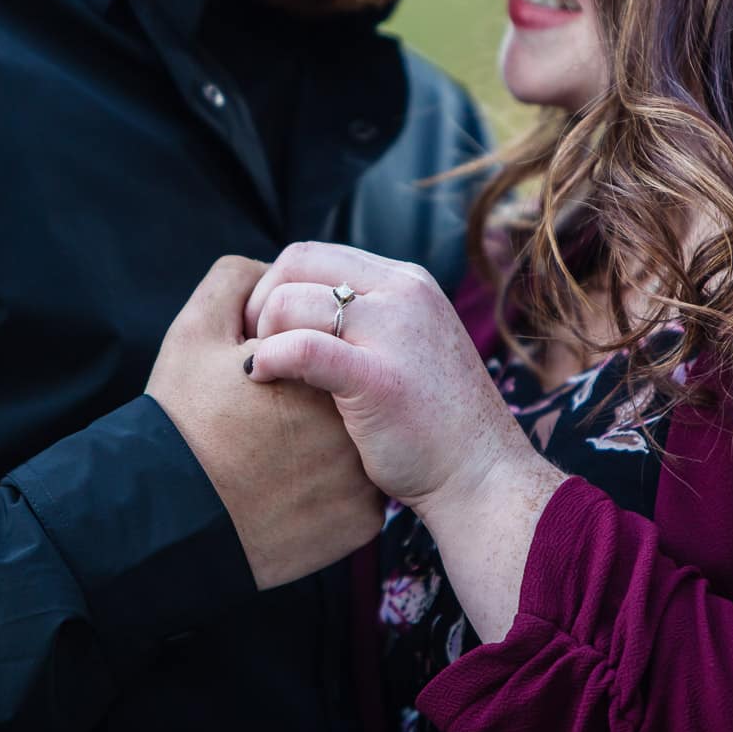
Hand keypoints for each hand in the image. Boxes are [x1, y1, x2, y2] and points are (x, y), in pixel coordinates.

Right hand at [147, 256, 384, 590]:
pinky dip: (327, 489)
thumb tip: (271, 270)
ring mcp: (366, 478)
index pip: (328, 340)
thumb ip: (235, 281)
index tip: (253, 378)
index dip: (286, 352)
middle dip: (314, 392)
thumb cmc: (180, 422)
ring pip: (355, 443)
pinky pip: (355, 494)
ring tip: (274, 452)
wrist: (171, 524)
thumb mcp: (195, 332)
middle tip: (263, 417)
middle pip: (347, 391)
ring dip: (323, 440)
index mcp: (323, 368)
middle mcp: (358, 421)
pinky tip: (287, 490)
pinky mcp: (361, 522)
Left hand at [243, 243, 534, 519]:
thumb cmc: (435, 424)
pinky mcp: (379, 378)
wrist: (482, 476)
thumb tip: (299, 310)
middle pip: (296, 265)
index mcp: (408, 282)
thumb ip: (366, 320)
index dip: (273, 285)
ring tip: (259, 370)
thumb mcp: (407, 346)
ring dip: (261, 335)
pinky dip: (267, 359)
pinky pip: (301, 349)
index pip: (315, 254)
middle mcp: (404, 294)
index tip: (261, 328)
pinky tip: (258, 378)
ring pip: (290, 302)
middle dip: (259, 302)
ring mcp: (395, 332)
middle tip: (250, 346)